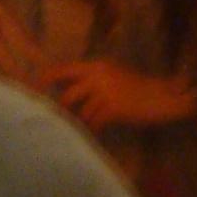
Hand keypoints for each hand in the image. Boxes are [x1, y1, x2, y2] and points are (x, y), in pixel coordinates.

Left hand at [47, 59, 196, 128]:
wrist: (163, 96)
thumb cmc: (139, 87)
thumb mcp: (114, 75)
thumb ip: (92, 80)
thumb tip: (68, 91)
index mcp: (97, 66)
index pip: (64, 69)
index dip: (46, 78)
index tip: (34, 88)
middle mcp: (98, 76)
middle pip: (67, 94)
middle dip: (62, 109)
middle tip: (58, 118)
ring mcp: (105, 92)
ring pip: (81, 112)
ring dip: (81, 122)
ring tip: (83, 126)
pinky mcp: (113, 108)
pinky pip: (94, 122)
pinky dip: (94, 129)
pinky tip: (98, 130)